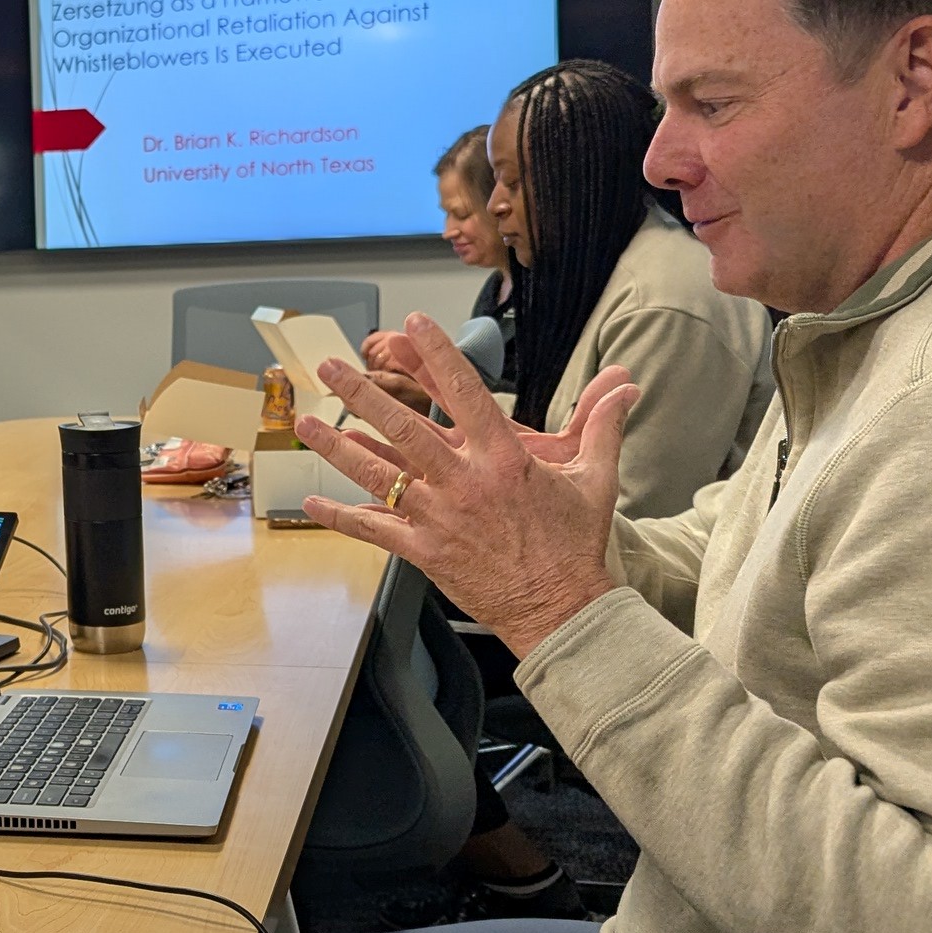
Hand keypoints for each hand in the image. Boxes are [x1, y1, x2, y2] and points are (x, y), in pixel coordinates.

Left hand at [292, 318, 640, 655]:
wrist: (561, 609)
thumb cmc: (576, 544)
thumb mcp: (594, 480)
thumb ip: (602, 426)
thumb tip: (627, 385)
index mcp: (503, 459)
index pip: (465, 393)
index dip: (438, 355)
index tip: (413, 323)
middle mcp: (464, 483)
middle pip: (403, 428)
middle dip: (362, 394)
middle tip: (329, 367)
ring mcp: (439, 518)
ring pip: (377, 475)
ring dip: (337, 447)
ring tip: (304, 421)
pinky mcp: (425, 552)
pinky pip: (374, 530)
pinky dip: (341, 516)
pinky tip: (312, 502)